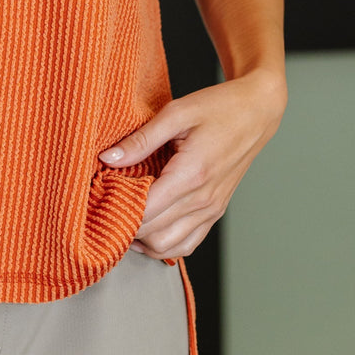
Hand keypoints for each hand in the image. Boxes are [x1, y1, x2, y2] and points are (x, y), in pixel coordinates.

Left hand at [98, 64, 286, 260]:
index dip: (118, 211)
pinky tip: (147, 227)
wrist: (257, 112)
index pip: (145, 211)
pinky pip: (187, 244)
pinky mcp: (216, 211)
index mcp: (191, 174)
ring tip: (123, 217)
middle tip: (104, 208)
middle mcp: (203, 199)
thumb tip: (107, 158)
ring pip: (169, 246)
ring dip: (142, 239)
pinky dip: (164, 244)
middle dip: (125, 226)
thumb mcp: (176, 113)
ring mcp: (212, 209)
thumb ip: (141, 140)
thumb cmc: (219, 107)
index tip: (98, 200)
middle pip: (153, 234)